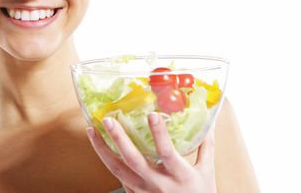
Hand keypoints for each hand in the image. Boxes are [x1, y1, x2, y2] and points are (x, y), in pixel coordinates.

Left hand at [86, 113, 215, 192]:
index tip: (152, 114)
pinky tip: (99, 144)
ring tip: (91, 130)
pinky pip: (117, 175)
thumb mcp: (207, 172)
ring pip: (117, 170)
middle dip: (119, 139)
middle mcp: (158, 185)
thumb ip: (206, 145)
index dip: (159, 134)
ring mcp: (143, 191)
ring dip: (102, 149)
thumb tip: (209, 120)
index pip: (167, 153)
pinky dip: (106, 159)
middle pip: (133, 161)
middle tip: (108, 120)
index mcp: (179, 176)